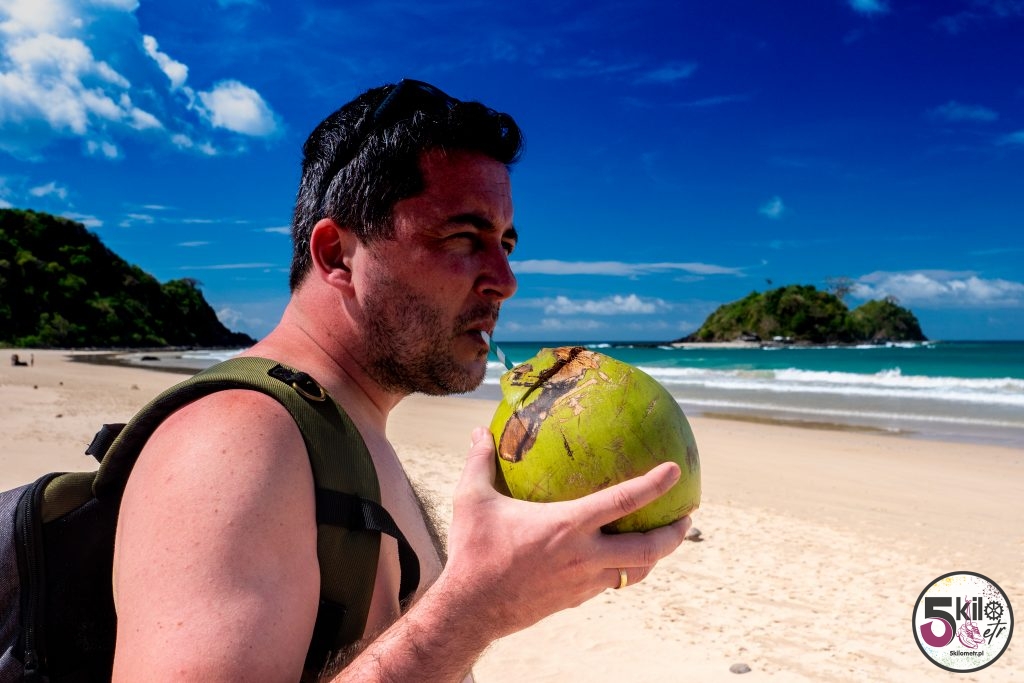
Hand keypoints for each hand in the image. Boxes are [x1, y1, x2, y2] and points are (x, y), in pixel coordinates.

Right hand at [439, 426, 690, 639]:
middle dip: (675, 533)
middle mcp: (583, 556)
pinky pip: (611, 583)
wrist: (471, 609)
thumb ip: (479, 461)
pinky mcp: (576, 599)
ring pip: (636, 572)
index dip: (654, 484)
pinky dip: (625, 569)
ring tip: (665, 538)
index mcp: (566, 526)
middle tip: (688, 515)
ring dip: (656, 556)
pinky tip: (620, 558)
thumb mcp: (471, 500)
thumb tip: (478, 431)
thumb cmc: (472, 551)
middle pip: (648, 548)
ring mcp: (583, 581)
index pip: (622, 501)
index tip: (675, 469)